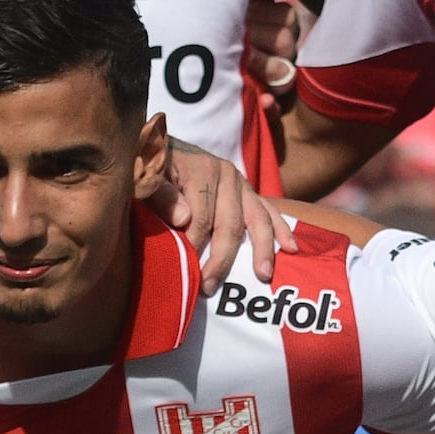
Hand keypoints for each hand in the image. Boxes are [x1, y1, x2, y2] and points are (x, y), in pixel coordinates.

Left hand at [155, 143, 268, 279]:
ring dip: (261, 249)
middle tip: (208, 287)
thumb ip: (158, 194)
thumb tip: (184, 219)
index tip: (184, 270)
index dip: (193, 246)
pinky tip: (290, 248)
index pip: (201, 218)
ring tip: (262, 274)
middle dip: (221, 258)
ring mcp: (241, 183)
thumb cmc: (149, 167)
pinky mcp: (248, 192)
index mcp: (201, 169)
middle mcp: (226, 174)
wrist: (158, 146)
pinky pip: (269, 212)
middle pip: (230, 223)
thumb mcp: (145, 176)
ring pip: (256, 220)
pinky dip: (280, 230)